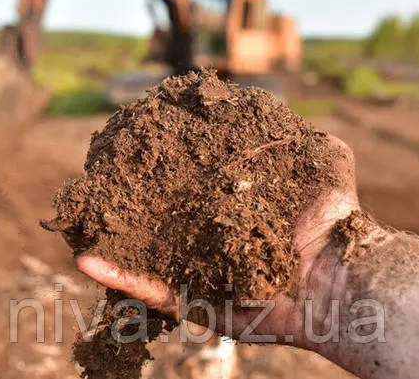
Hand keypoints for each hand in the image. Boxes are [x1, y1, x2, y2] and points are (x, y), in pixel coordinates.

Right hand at [75, 135, 359, 347]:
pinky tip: (84, 259)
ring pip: (145, 251)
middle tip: (101, 177)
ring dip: (112, 235)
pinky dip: (117, 277)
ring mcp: (199, 268)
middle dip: (131, 199)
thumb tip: (291, 118)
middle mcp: (211, 236)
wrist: (341, 278)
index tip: (143, 140)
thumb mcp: (325, 163)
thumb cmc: (335, 220)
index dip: (168, 164)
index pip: (191, 183)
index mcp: (233, 208)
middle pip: (161, 216)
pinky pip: (149, 289)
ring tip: (77, 216)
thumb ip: (311, 138)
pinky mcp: (195, 300)